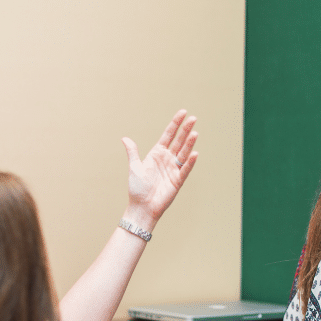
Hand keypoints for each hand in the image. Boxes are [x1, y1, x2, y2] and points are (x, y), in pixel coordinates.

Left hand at [121, 109, 197, 229]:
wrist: (141, 207)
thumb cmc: (137, 189)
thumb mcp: (134, 167)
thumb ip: (133, 152)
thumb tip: (125, 138)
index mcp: (156, 154)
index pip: (168, 135)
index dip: (175, 124)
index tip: (183, 113)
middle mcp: (167, 159)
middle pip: (178, 141)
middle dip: (185, 130)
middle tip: (193, 118)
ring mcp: (173, 169)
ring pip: (183, 153)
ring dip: (189, 143)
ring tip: (195, 132)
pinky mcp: (177, 180)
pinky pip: (185, 169)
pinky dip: (190, 162)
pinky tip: (194, 153)